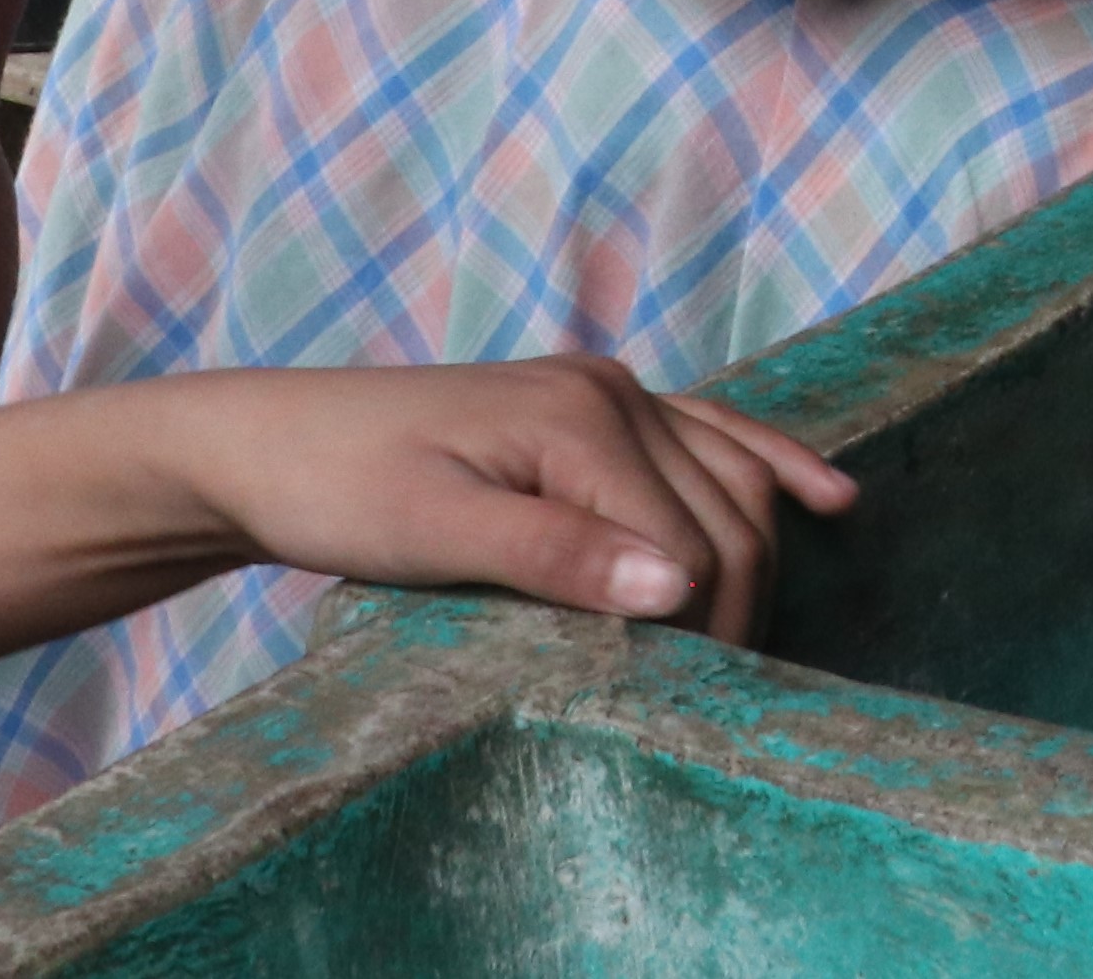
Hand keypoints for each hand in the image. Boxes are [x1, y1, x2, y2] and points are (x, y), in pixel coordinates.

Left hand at [147, 358, 856, 645]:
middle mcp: (614, 392)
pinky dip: (774, 466)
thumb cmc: (333, 492)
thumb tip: (682, 587)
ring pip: (734, 475)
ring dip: (760, 552)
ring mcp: (610, 390)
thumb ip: (556, 559)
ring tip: (753, 643)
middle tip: (711, 695)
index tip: (677, 703)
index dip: (699, 630)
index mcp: (582, 420)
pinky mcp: (593, 403)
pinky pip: (713, 434)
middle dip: (737, 603)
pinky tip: (831, 498)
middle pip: (728, 512)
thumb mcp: (432, 535)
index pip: (692, 541)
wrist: (260, 446)